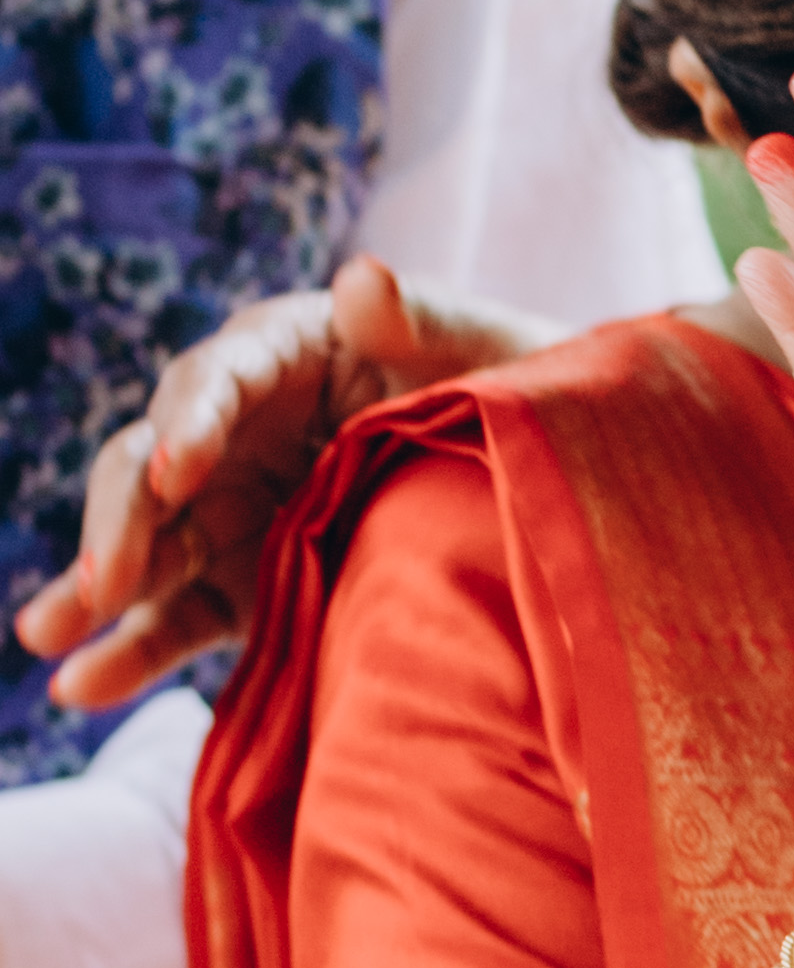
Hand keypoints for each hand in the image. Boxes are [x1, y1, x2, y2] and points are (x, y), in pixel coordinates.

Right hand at [24, 255, 521, 708]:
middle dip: (123, 518)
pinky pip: (178, 619)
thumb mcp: (491, 353)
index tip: (181, 464)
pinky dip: (132, 655)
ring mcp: (234, 510)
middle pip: (155, 463)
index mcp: (289, 353)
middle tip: (107, 578)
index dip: (191, 420)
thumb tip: (361, 279)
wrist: (566, 487)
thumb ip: (426, 320)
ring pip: (147, 547)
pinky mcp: (244, 583)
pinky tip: (79, 689)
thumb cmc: (524, 392)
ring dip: (94, 589)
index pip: (218, 378)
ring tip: (47, 636)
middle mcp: (241, 429)